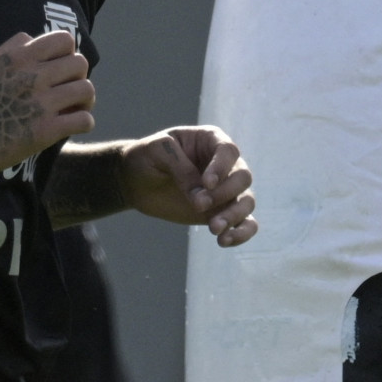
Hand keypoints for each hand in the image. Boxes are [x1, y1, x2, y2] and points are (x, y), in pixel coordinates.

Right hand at [0, 31, 94, 174]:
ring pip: (87, 90)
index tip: (60, 67)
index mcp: (20, 58)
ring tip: (74, 108)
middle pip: (80, 64)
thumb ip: (10, 47)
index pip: (65, 39)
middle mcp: (33, 77)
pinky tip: (73, 125)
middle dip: (77, 76)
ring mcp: (42, 104)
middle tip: (68, 90)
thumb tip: (31, 37)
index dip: (68, 53)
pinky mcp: (47, 131)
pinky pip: (84, 120)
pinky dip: (84, 122)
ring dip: (84, 100)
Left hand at [118, 127, 256, 246]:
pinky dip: (241, 233)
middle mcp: (224, 165)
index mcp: (211, 141)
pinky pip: (244, 223)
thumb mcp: (158, 151)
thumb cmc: (147, 157)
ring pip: (247, 202)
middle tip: (199, 205)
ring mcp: (225, 190)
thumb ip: (181, 169)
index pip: (228, 151)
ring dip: (235, 216)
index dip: (221, 168)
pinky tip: (224, 241)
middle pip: (242, 178)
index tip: (206, 184)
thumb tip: (200, 198)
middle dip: (224, 194)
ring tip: (214, 229)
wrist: (134, 181)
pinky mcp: (222, 212)